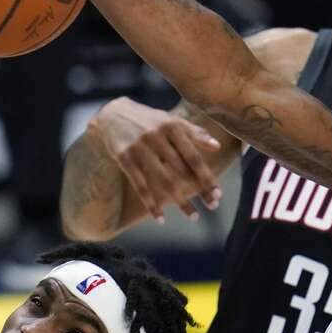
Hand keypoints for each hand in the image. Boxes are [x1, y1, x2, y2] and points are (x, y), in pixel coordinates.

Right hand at [88, 97, 221, 222]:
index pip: (193, 156)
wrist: (112, 114)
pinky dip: (151, 203)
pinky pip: (140, 185)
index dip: (206, 176)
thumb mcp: (171, 120)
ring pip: (163, 180)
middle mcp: (156, 136)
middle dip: (198, 190)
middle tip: (213, 206)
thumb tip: (217, 146)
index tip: (218, 193)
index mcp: (172, 126)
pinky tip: (160, 218)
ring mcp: (139, 148)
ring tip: (194, 216)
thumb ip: (194, 132)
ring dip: (180, 201)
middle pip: (181, 170)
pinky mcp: (124, 158)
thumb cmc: (149, 120)